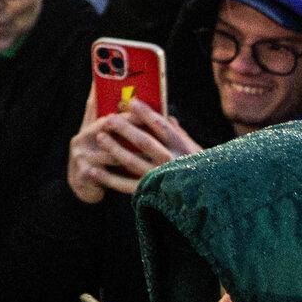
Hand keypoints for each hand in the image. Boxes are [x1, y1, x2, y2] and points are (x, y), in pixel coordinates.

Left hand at [67, 97, 199, 203]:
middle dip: (125, 129)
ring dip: (114, 149)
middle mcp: (172, 163)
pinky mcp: (149, 193)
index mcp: (183, 149)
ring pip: (132, 162)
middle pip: (144, 142)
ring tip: (100, 137)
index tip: (131, 101)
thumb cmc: (201, 170)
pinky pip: (125, 186)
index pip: (162, 127)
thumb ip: (180, 135)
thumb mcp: (196, 152)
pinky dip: (108, 179)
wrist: (210, 200)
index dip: (145, 113)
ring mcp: (160, 179)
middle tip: (108, 119)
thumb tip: (167, 116)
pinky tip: (92, 171)